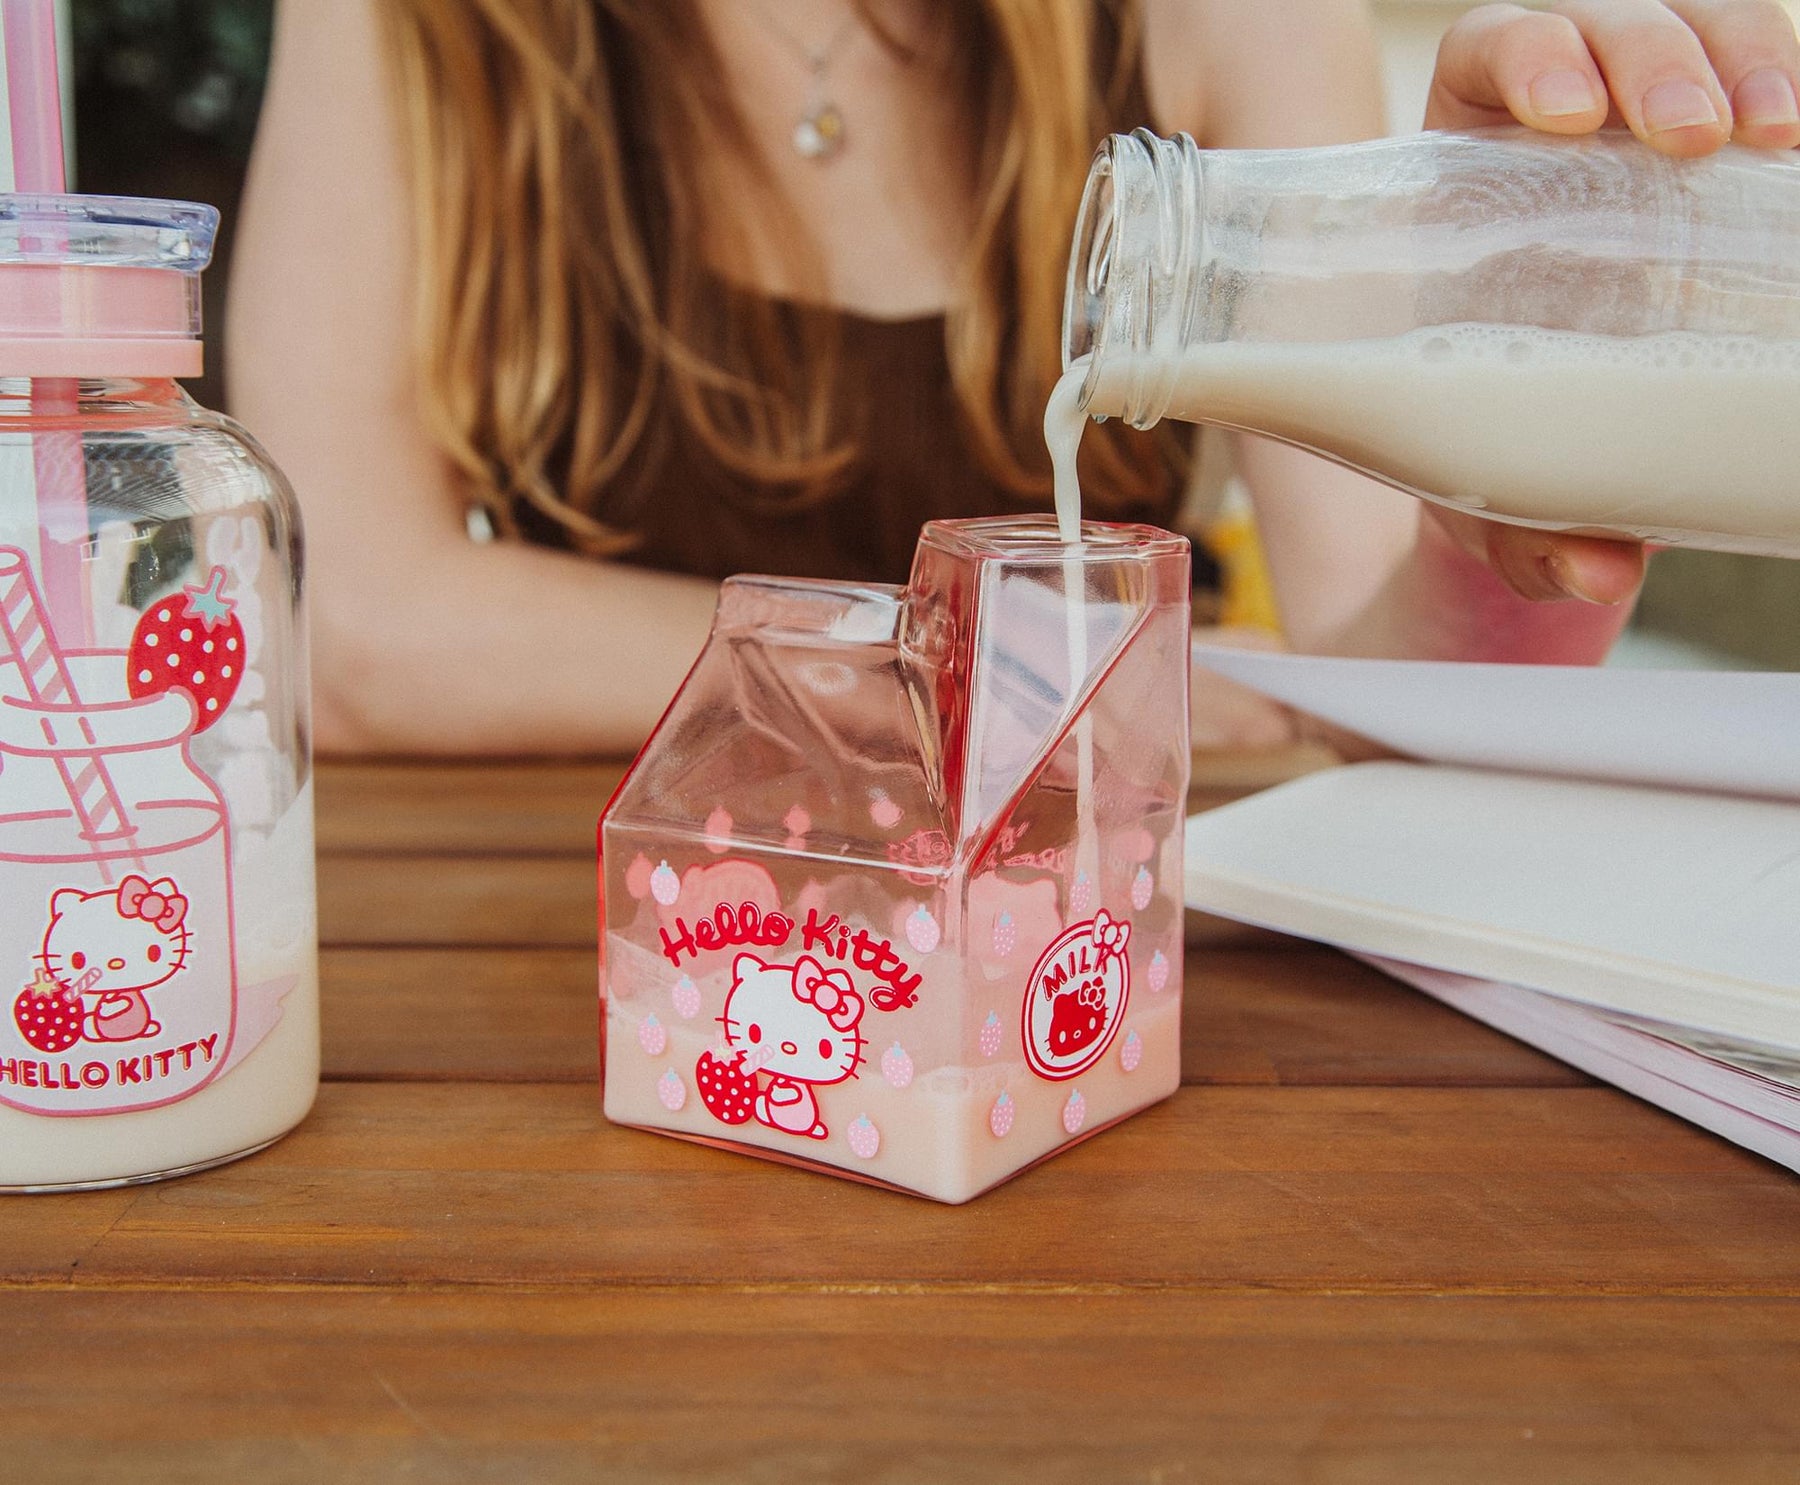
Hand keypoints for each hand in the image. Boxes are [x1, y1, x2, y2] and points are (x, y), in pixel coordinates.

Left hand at [1422, 0, 1799, 603]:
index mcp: (1463, 171)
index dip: (1527, 53)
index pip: (1489, 55)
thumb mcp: (1487, 492)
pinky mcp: (1709, 157)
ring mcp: (1636, 133)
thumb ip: (1524, 533)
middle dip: (1654, 56)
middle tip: (1691, 135)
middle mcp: (1547, 132)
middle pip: (1600, 28)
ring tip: (1773, 129)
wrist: (1530, 450)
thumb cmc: (1483, 443)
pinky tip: (1798, 135)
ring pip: (1692, 31)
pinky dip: (1782, 84)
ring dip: (1738, 56)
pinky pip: (1753, 84)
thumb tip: (1598, 576)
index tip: (1560, 113)